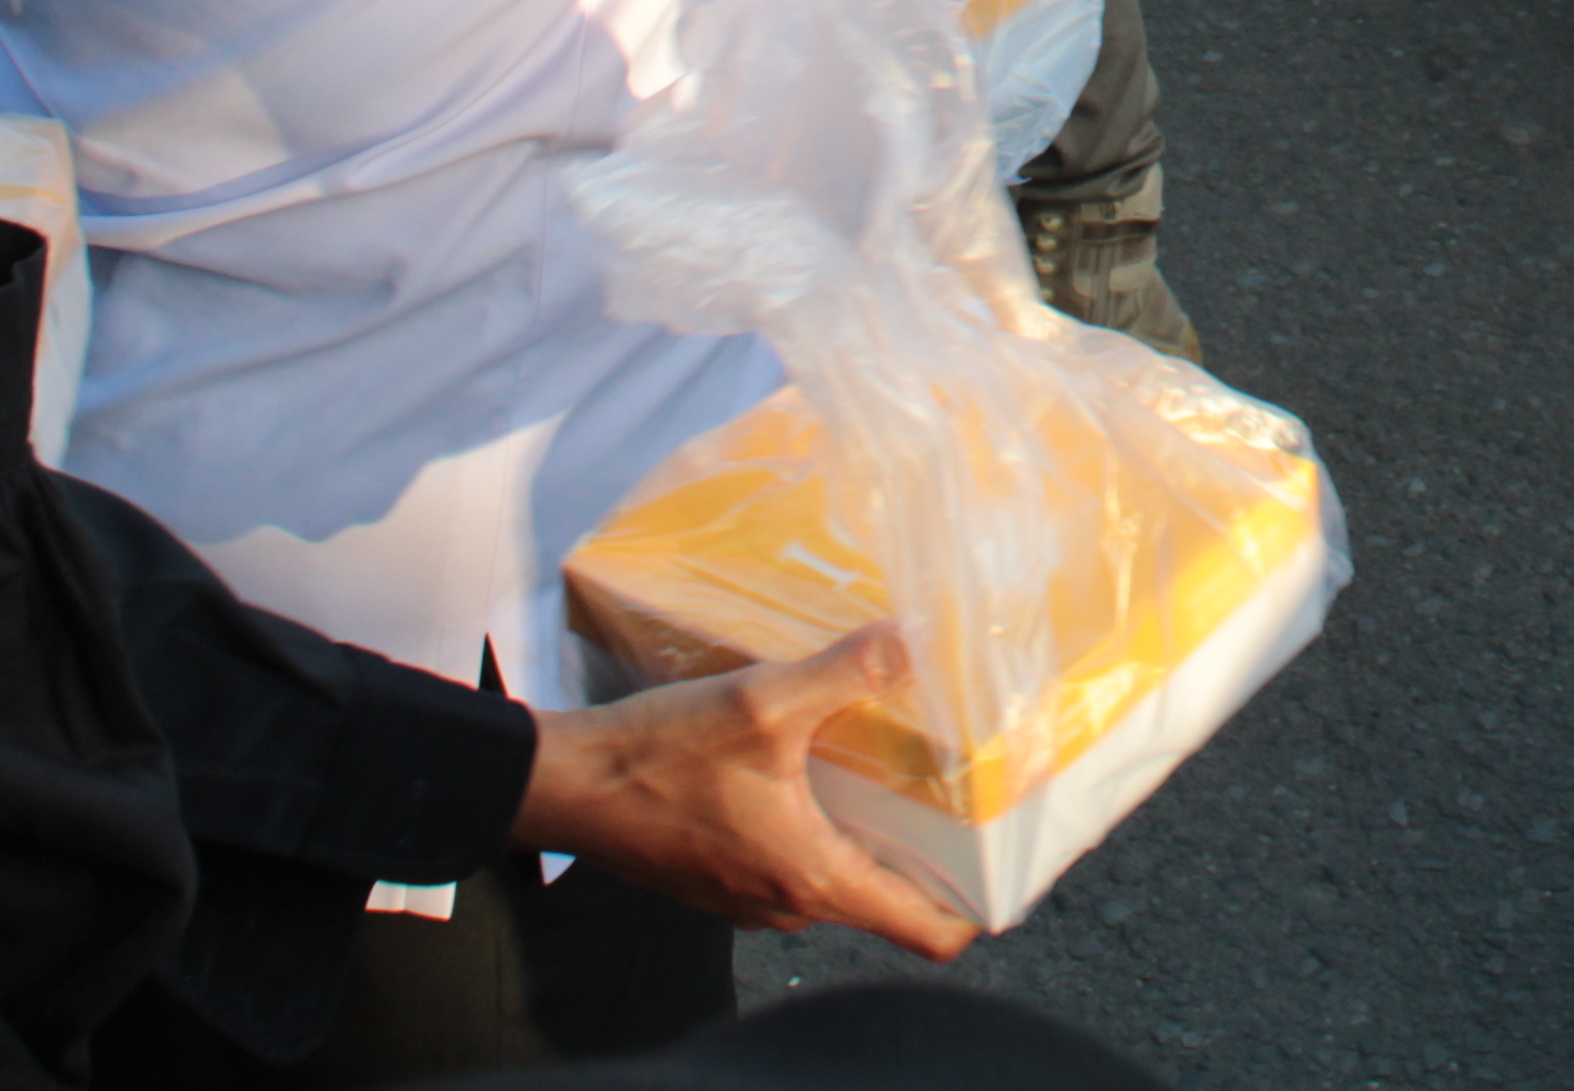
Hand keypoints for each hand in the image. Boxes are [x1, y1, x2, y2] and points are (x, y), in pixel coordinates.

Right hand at [521, 637, 978, 956]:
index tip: (1009, 855)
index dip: (977, 904)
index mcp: (814, 882)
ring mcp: (752, 897)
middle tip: (966, 785)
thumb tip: (911, 642)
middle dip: (932, 849)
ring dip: (871, 832)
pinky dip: (821, 824)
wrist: (564, 785)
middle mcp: (789, 906)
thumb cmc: (658, 759)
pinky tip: (822, 765)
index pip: (925, 932)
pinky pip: (796, 860)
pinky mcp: (722, 876)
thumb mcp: (762, 702)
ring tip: (901, 765)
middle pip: (889, 898)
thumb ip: (845, 674)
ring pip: (839, 875)